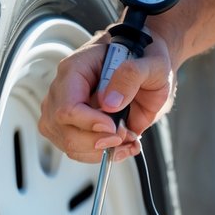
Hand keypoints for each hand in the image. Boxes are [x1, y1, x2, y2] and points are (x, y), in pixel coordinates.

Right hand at [38, 27, 176, 163]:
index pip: (67, 106)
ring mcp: (67, 113)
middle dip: (97, 142)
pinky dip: (105, 155)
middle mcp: (64, 92)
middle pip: (64, 131)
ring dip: (103, 151)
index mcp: (75, 70)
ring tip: (129, 139)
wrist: (146, 67)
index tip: (114, 127)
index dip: (89, 123)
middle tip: (124, 135)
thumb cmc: (144, 58)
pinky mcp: (77, 129)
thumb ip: (131, 76)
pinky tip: (124, 145)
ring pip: (70, 146)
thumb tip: (110, 104)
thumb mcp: (150, 62)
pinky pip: (82, 152)